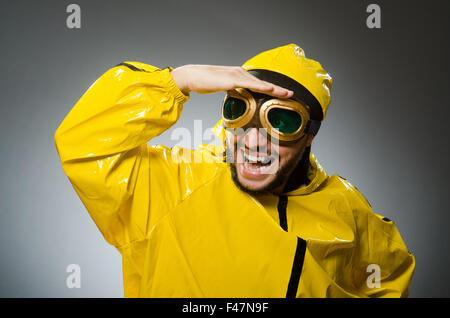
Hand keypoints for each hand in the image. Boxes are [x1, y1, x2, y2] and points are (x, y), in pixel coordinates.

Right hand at [170, 64, 292, 98]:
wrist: (191, 76)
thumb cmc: (205, 82)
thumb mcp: (223, 88)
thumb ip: (232, 92)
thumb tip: (239, 100)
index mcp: (240, 76)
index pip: (259, 84)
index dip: (272, 90)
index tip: (284, 95)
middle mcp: (241, 73)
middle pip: (263, 83)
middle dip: (279, 90)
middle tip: (292, 95)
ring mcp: (237, 75)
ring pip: (260, 84)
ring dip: (275, 89)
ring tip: (288, 94)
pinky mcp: (232, 79)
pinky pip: (251, 84)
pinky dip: (263, 87)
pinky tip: (272, 90)